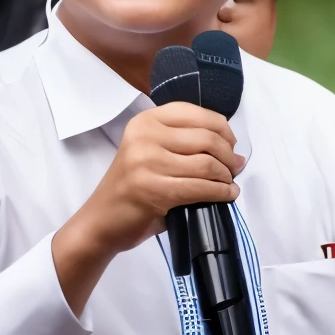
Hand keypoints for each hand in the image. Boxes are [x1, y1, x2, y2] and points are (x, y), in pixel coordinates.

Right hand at [52, 102, 243, 313]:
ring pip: (206, 163)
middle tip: (234, 167)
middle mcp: (145, 136)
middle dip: (228, 154)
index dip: (222, 128)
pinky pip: (200, 188)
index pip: (197, 113)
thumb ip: (185, 142)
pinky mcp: (153, 190)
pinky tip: (227, 195)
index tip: (231, 144)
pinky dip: (221, 192)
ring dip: (226, 175)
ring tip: (229, 182)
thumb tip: (234, 150)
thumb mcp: (152, 151)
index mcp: (146, 121)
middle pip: (206, 137)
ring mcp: (147, 162)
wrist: (101, 221)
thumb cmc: (132, 187)